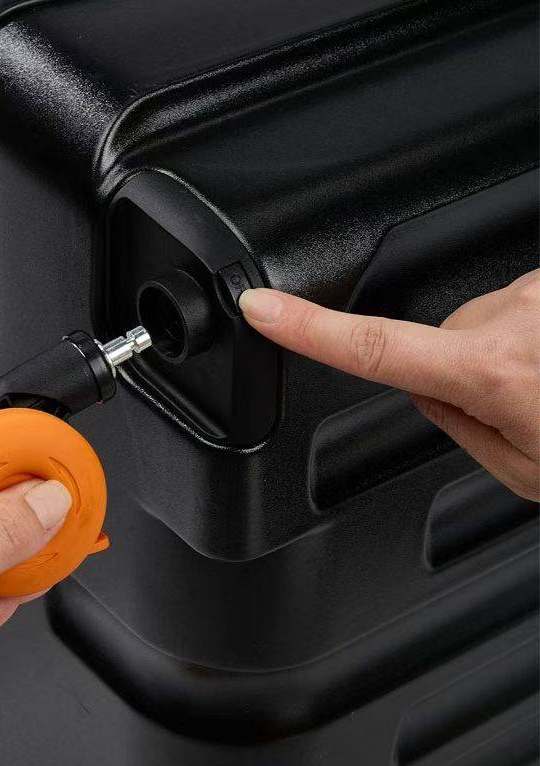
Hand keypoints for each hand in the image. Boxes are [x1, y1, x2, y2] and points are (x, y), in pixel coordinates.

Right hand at [239, 270, 539, 499]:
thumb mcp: (519, 467)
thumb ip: (454, 420)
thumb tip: (424, 386)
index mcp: (493, 371)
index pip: (371, 347)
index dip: (306, 328)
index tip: (259, 306)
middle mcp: (518, 319)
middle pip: (436, 339)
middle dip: (457, 372)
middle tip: (514, 408)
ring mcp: (538, 292)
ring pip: (480, 325)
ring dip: (501, 356)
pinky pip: (516, 309)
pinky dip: (528, 339)